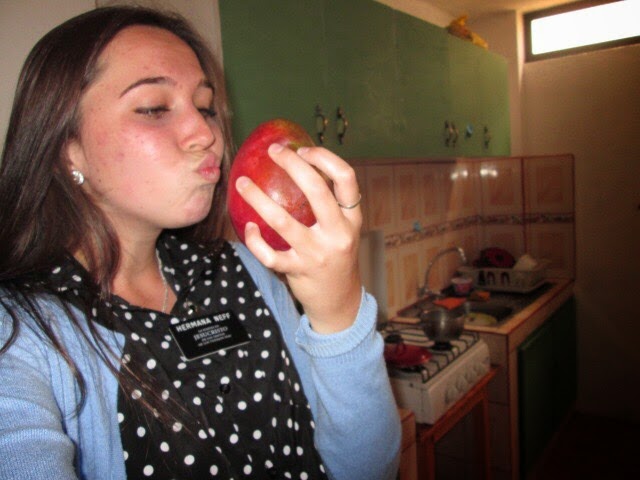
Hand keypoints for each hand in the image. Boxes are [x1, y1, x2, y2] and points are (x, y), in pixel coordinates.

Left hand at [234, 143, 362, 333]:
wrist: (339, 301)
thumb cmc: (335, 257)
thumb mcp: (343, 230)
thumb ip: (329, 205)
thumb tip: (299, 167)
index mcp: (351, 219)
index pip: (346, 178)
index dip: (325, 158)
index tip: (304, 149)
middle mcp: (337, 234)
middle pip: (317, 191)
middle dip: (292, 165)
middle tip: (273, 152)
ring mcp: (317, 254)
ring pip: (282, 221)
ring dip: (258, 198)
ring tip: (242, 183)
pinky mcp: (298, 271)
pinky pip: (269, 254)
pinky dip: (254, 240)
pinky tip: (248, 228)